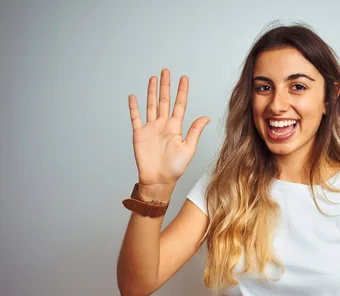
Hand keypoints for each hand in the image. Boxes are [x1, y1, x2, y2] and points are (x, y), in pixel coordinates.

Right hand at [127, 69, 209, 192]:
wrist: (159, 180)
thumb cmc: (175, 168)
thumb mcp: (188, 149)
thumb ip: (195, 131)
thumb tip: (206, 117)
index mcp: (175, 127)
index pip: (179, 104)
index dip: (181, 91)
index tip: (184, 78)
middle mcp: (163, 125)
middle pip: (164, 101)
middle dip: (165, 86)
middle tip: (166, 71)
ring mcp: (151, 128)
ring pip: (151, 105)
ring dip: (152, 92)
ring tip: (153, 78)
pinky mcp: (139, 134)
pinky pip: (136, 118)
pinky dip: (134, 107)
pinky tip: (133, 97)